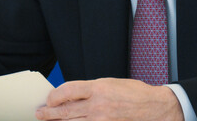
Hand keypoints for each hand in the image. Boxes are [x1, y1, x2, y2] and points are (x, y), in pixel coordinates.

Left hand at [35, 78, 183, 120]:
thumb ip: (90, 90)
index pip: (67, 91)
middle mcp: (98, 105)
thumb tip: (70, 96)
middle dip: (49, 113)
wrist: (155, 107)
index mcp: (99, 88)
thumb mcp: (110, 84)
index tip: (49, 98)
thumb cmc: (134, 93)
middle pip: (66, 111)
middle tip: (40, 113)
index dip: (54, 96)